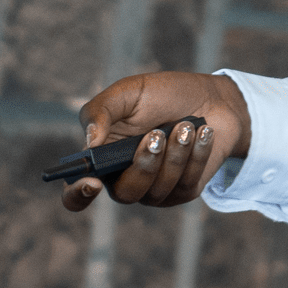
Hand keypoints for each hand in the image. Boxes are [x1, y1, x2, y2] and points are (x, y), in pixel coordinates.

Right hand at [60, 71, 251, 212]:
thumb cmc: (163, 95)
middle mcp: (125, 178)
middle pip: (125, 194)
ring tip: (186, 125)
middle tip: (159, 132)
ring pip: (158, 190)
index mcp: (102, 159)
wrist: (212, 98)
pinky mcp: (184, 190)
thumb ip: (100, 111)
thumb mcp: (128, 92)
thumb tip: (89, 143)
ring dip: (175, 155)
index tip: (92, 182)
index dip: (77, 195)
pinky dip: (196, 155)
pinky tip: (203, 133)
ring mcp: (155, 188)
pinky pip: (185, 185)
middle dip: (145, 164)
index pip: (75, 194)